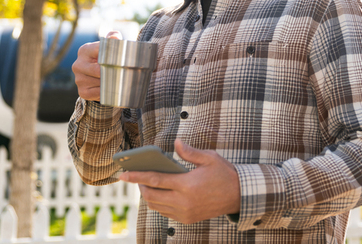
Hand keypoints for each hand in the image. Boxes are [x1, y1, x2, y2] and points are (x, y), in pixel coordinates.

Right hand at [72, 31, 121, 100]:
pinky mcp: (82, 91)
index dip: (111, 56)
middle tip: (123, 72)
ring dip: (110, 82)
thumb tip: (115, 37)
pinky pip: (98, 93)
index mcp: (84, 50)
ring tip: (117, 79)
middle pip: (98, 70)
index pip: (99, 51)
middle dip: (111, 71)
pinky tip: (111, 88)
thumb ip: (113, 37)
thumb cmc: (105, 57)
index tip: (120, 59)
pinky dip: (107, 92)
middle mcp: (78, 64)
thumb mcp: (109, 45)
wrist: (98, 75)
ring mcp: (78, 79)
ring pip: (100, 82)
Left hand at [119, 139, 240, 223]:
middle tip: (136, 178)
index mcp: (187, 185)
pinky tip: (161, 193)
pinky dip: (159, 203)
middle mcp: (184, 202)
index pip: (155, 180)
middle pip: (151, 197)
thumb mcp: (209, 158)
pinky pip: (165, 213)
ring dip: (149, 196)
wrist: (239, 195)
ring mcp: (185, 213)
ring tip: (147, 184)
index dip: (137, 176)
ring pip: (157, 207)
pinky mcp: (188, 219)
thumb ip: (190, 151)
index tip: (123, 174)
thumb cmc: (224, 174)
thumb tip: (176, 142)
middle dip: (140, 187)